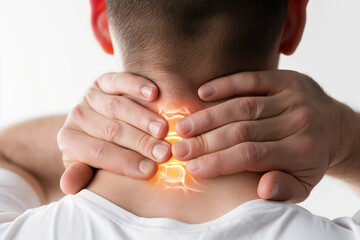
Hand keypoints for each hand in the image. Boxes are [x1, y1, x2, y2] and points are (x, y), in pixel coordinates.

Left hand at [57, 73, 170, 193]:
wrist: (104, 121)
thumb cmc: (104, 151)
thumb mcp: (90, 166)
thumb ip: (82, 174)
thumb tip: (70, 188)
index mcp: (70, 141)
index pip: (99, 153)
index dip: (125, 162)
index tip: (150, 170)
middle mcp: (77, 117)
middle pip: (111, 131)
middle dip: (140, 142)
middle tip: (164, 153)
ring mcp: (90, 96)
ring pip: (117, 107)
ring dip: (143, 118)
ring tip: (164, 130)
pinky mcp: (104, 80)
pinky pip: (119, 80)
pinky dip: (136, 86)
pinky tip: (154, 93)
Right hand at [173, 70, 344, 201]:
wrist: (336, 126)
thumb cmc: (311, 158)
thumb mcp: (304, 184)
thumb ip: (284, 189)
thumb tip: (262, 188)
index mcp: (302, 151)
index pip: (250, 156)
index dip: (218, 161)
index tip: (192, 168)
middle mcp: (298, 122)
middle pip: (242, 130)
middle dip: (206, 141)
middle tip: (179, 148)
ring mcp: (292, 97)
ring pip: (242, 106)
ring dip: (209, 116)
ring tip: (183, 127)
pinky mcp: (287, 78)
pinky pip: (251, 79)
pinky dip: (225, 85)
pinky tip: (203, 92)